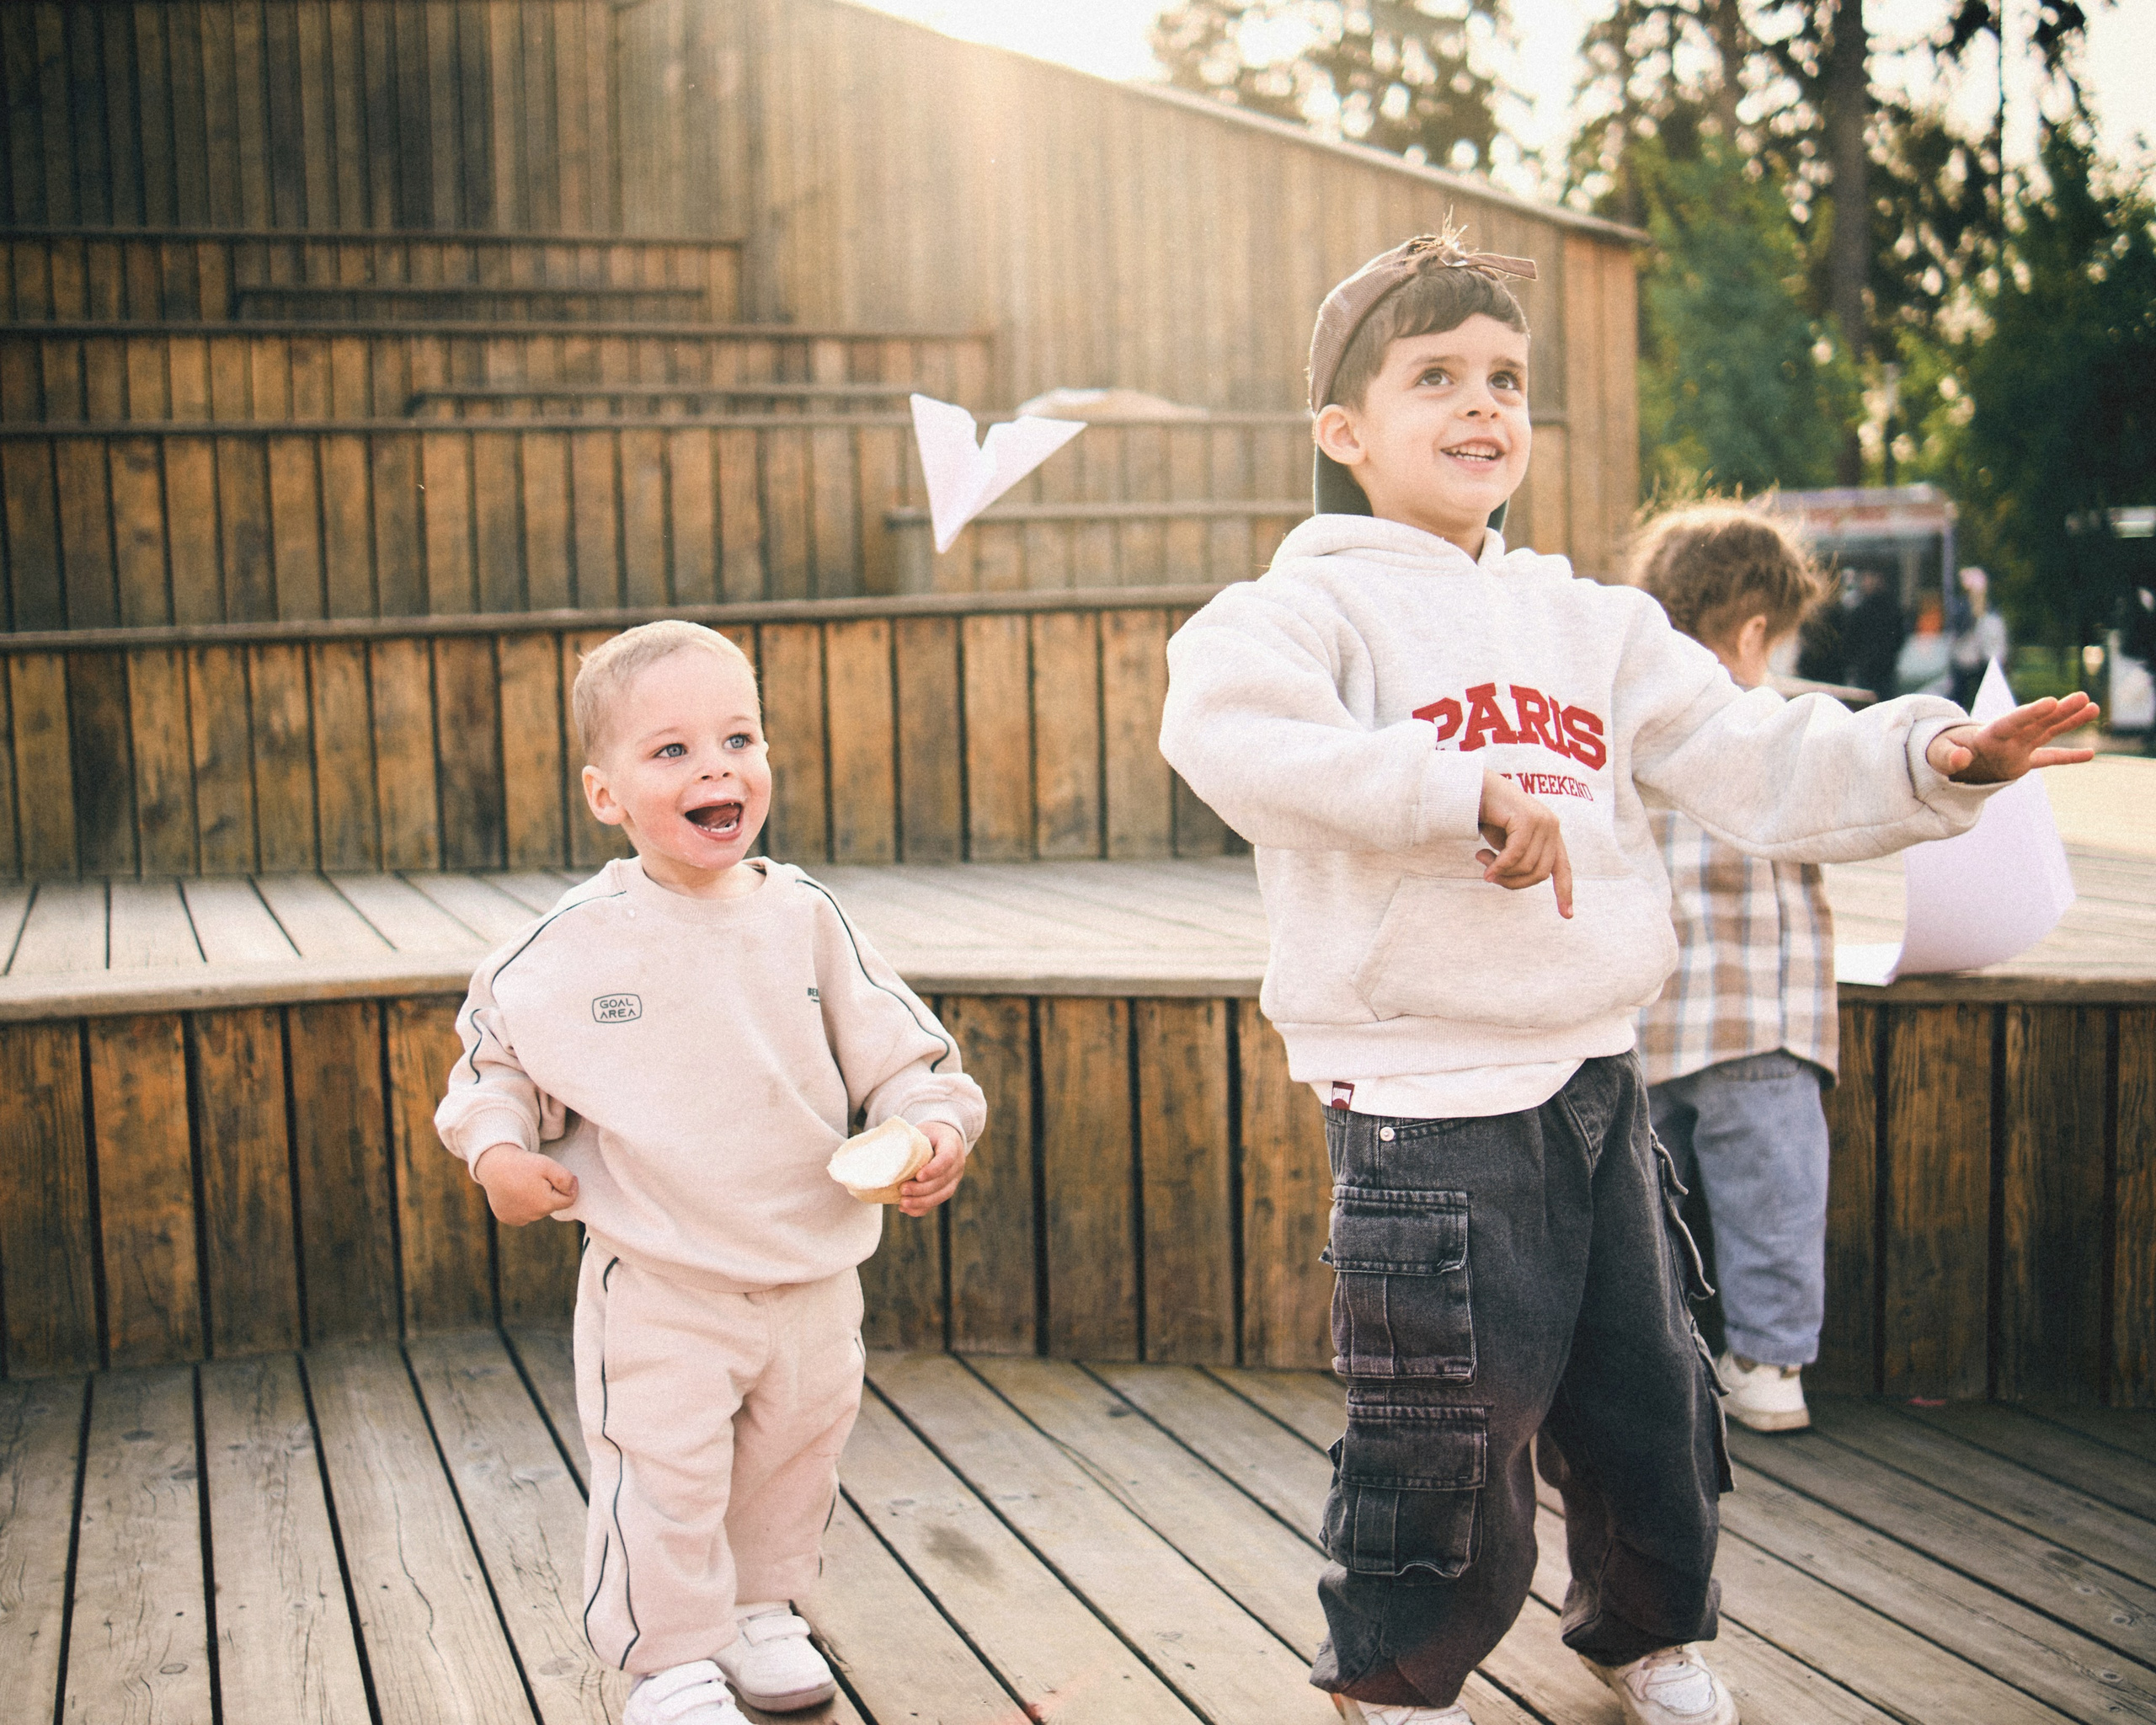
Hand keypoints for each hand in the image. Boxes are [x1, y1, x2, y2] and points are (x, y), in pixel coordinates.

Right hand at [473, 1145, 577, 1225]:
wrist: (493, 1166)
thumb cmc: (522, 1164)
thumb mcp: (548, 1165)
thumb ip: (565, 1178)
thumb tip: (572, 1189)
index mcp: (545, 1204)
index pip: (569, 1200)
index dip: (570, 1186)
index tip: (562, 1175)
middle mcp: (532, 1216)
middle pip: (552, 1205)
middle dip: (551, 1192)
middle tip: (537, 1177)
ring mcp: (518, 1219)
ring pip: (538, 1210)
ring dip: (537, 1199)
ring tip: (525, 1183)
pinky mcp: (508, 1218)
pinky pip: (523, 1213)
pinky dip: (523, 1204)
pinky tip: (516, 1192)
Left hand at [897, 1122, 966, 1216]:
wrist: (946, 1138)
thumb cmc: (931, 1134)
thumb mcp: (923, 1130)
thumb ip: (911, 1140)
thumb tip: (884, 1148)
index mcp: (952, 1146)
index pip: (947, 1159)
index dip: (933, 1170)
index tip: (918, 1176)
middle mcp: (957, 1165)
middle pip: (943, 1182)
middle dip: (922, 1189)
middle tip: (903, 1189)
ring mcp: (954, 1180)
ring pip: (942, 1195)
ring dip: (921, 1202)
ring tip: (903, 1202)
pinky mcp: (946, 1190)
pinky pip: (936, 1203)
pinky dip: (921, 1209)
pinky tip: (906, 1208)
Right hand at [1477, 769, 1573, 916]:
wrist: (1475, 788)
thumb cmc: (1489, 816)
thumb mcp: (1506, 845)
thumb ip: (1518, 861)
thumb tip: (1516, 880)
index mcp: (1551, 834)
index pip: (1562, 868)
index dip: (1565, 892)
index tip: (1567, 915)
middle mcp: (1552, 827)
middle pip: (1539, 874)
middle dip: (1513, 882)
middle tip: (1489, 877)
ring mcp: (1543, 822)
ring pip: (1526, 866)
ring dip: (1502, 872)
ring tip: (1482, 861)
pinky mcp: (1529, 819)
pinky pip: (1515, 855)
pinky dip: (1498, 866)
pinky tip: (1484, 866)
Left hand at [1924, 692, 2098, 782]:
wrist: (1949, 756)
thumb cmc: (1941, 752)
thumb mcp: (1938, 755)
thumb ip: (1949, 756)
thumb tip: (1961, 758)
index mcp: (1988, 734)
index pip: (2011, 722)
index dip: (2029, 713)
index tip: (2050, 702)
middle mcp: (2008, 738)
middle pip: (2037, 723)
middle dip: (2059, 712)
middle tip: (2083, 698)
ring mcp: (2018, 748)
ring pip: (2048, 733)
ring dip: (2070, 722)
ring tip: (2093, 708)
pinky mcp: (2022, 762)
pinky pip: (2048, 758)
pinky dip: (2068, 757)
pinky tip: (2091, 754)